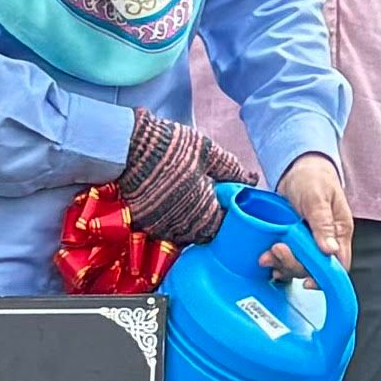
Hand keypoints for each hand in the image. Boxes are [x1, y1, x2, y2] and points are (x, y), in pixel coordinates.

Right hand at [117, 111, 245, 247]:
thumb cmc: (172, 147)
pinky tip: (171, 200)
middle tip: (209, 197)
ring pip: (182, 233)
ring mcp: (159, 226)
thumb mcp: (208, 152)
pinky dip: (170, 219)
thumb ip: (232, 170)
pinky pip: (162, 228)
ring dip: (190, 221)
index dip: (229, 215)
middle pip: (203, 233)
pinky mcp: (142, 222)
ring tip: (189, 198)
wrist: (128, 146)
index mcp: (203, 210)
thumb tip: (251, 179)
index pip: (223, 226)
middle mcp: (181, 225)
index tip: (228, 201)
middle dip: (209, 219)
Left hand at [271, 151, 352, 275]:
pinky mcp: (295, 240)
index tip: (308, 280)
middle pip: (315, 268)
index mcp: (340, 232)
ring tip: (267, 254)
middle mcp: (326, 240)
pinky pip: (287, 258)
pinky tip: (267, 257)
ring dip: (282, 263)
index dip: (324, 276)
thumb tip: (329, 251)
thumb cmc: (314, 177)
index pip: (338, 264)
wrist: (297, 166)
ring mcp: (310, 242)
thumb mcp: (318, 198)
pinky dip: (276, 259)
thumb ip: (323, 224)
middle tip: (278, 250)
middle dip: (294, 264)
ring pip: (299, 265)